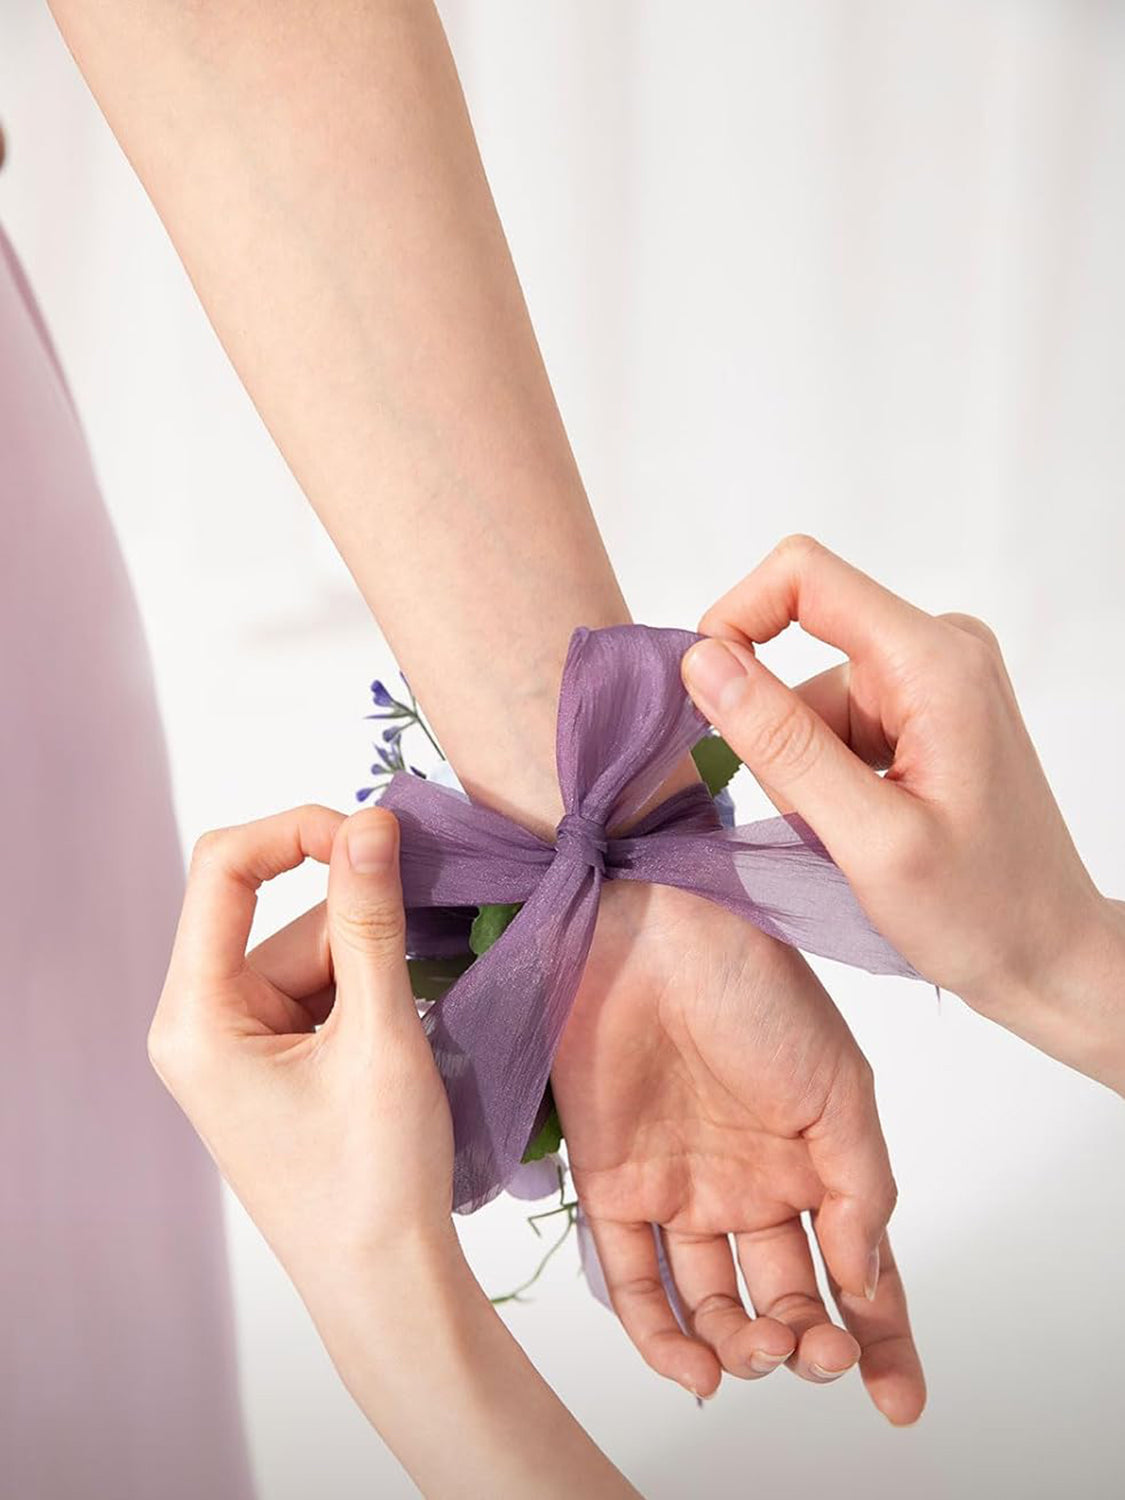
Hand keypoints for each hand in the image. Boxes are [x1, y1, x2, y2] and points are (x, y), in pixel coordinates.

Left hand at [148, 803, 457, 1291]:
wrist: (387, 1285)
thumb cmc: (373, 1180)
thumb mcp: (379, 1035)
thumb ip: (373, 919)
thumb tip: (371, 820)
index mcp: (194, 1017)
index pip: (224, 869)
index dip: (298, 830)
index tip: (377, 832)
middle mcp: (200, 1022)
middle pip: (284, 915)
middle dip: (361, 921)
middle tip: (428, 947)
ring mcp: (237, 1043)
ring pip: (314, 950)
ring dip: (375, 961)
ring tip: (417, 1023)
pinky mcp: (273, 1060)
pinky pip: (323, 988)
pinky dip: (371, 990)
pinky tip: (404, 1032)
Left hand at [553, 880, 926, 1423]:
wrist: (651, 930)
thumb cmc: (757, 990)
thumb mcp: (838, 1087)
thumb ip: (862, 1189)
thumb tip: (867, 1283)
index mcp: (812, 1164)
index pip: (853, 1273)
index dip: (879, 1341)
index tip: (898, 1401)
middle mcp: (747, 1187)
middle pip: (783, 1301)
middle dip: (806, 1346)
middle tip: (814, 1352)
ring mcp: (680, 1188)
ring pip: (712, 1305)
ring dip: (740, 1349)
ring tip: (759, 1348)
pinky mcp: (612, 1184)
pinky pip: (634, 1281)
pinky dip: (662, 1335)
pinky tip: (696, 1364)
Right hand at [684, 534, 1124, 1090]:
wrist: (1048, 955)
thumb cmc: (981, 912)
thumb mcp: (867, 837)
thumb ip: (783, 744)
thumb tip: (705, 661)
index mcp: (934, 661)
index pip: (803, 576)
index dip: (736, 619)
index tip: (710, 699)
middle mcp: (939, 649)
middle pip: (798, 647)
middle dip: (780, 734)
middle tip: (820, 819)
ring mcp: (934, 679)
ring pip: (809, 694)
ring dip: (804, 769)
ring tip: (851, 837)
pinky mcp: (925, 709)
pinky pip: (835, 719)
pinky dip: (827, 775)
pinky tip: (866, 826)